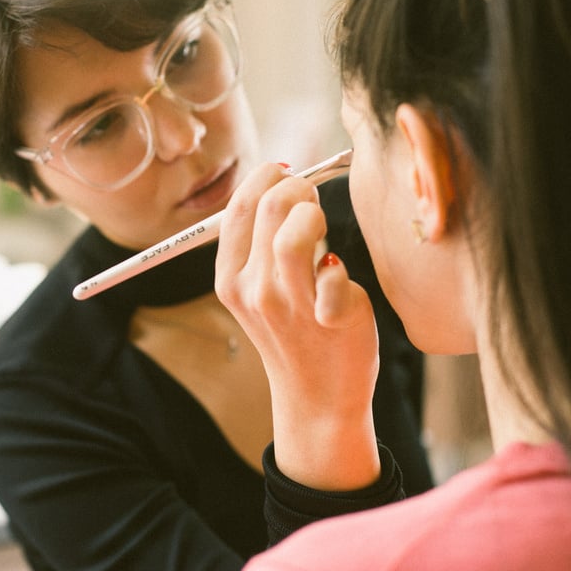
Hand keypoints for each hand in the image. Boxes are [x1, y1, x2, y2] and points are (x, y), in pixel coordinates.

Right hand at [215, 163, 380, 489]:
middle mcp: (254, 291)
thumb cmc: (294, 331)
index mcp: (230, 280)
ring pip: (296, 231)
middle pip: (270, 207)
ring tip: (324, 226)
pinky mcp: (331, 318)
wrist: (317, 396)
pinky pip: (336, 271)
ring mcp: (291, 306)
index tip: (286, 174)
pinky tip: (338, 275)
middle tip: (313, 197)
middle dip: (299, 187)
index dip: (265, 178)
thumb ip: (261, 244)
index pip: (238, 207)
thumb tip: (282, 179)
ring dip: (316, 215)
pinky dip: (341, 265)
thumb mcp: (259, 291)